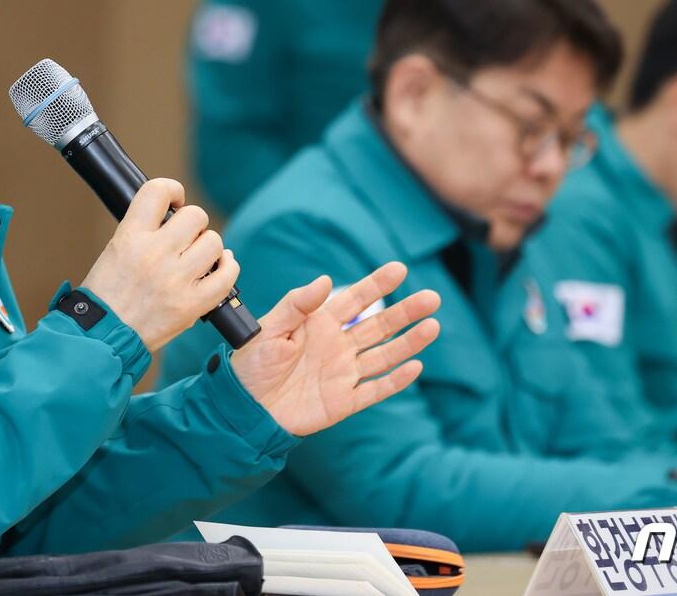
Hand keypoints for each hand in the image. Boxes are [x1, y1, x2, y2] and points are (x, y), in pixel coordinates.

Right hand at [80, 178, 236, 351]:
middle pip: (195, 216)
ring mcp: (176, 280)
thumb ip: (143, 231)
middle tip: (186, 238)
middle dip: (194, 225)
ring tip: (198, 258)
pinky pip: (227, 275)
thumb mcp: (114, 250)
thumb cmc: (106, 296)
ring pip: (214, 242)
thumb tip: (174, 216)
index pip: (158, 191)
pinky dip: (229, 267)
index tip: (175, 202)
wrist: (104, 337)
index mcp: (130, 237)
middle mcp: (155, 254)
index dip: (173, 190)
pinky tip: (221, 266)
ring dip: (209, 247)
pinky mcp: (192, 304)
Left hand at [230, 261, 440, 436]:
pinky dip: (396, 380)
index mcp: (320, 323)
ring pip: (384, 354)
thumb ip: (297, 304)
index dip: (377, 285)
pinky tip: (415, 367)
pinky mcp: (343, 401)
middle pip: (378, 325)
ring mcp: (343, 373)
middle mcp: (337, 345)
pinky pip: (375, 389)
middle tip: (431, 298)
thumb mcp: (269, 328)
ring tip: (433, 326)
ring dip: (408, 342)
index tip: (399, 269)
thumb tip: (325, 280)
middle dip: (405, 312)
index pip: (354, 300)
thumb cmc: (251, 365)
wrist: (243, 407)